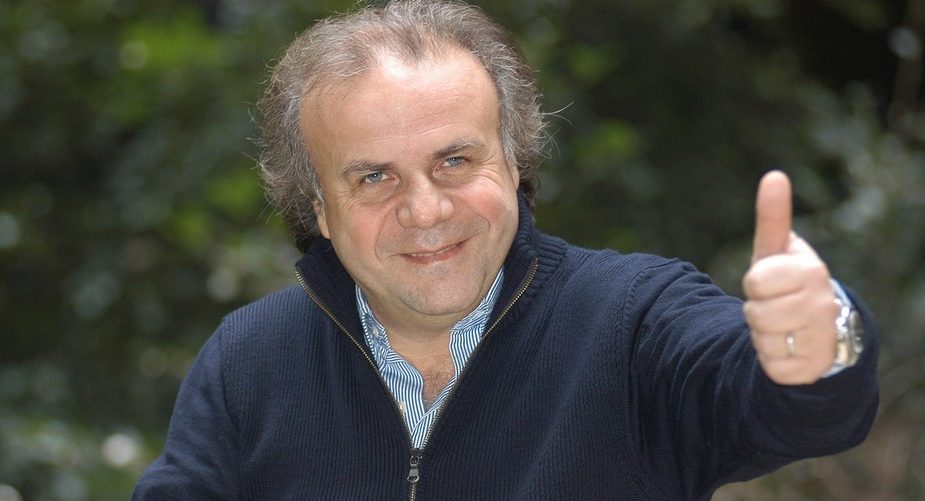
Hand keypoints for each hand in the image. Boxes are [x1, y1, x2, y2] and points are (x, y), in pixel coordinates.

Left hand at [742, 170, 838, 384]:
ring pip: (762, 340)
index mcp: (811, 271)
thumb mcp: (778, 252)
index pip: (757, 281)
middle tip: (774, 306)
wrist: (820, 329)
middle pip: (755, 312)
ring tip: (780, 326)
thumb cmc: (789, 282)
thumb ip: (773, 218)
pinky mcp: (813, 367)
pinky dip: (771, 360)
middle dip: (756, 310)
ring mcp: (822, 337)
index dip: (756, 283)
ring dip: (762, 335)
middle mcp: (823, 304)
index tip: (771, 280)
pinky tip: (788, 349)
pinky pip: (772, 366)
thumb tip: (774, 175)